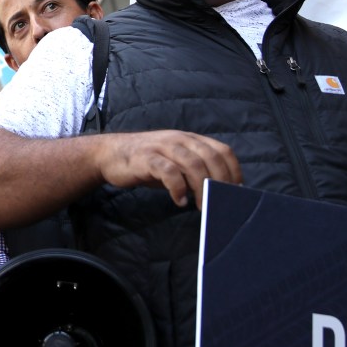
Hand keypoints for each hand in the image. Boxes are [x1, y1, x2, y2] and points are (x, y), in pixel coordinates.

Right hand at [95, 130, 241, 208]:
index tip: (236, 191)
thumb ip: (194, 172)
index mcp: (190, 139)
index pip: (222, 150)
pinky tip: (179, 201)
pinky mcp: (147, 158)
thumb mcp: (175, 163)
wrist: (110, 154)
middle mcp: (180, 139)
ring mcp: (163, 147)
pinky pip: (168, 172)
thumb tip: (218, 191)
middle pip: (211, 157)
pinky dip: (177, 188)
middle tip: (220, 203)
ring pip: (193, 164)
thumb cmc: (147, 162)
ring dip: (201, 187)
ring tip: (201, 206)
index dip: (233, 171)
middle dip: (220, 182)